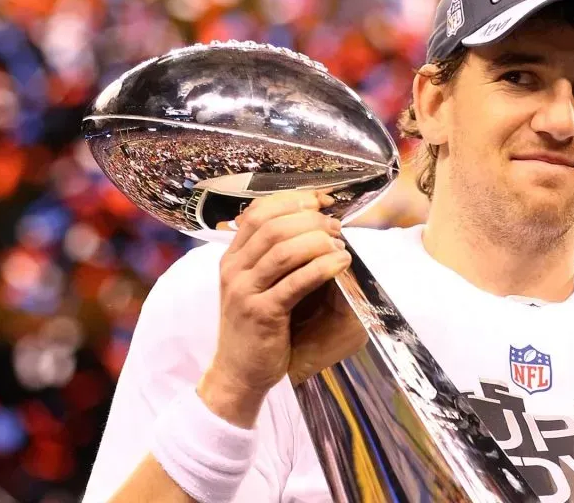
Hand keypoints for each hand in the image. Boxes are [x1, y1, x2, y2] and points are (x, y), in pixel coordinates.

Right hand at [198, 189, 364, 426]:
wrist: (238, 373)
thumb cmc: (256, 326)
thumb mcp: (257, 285)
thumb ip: (275, 256)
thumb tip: (316, 225)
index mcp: (232, 257)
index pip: (259, 212)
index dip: (293, 200)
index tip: (321, 201)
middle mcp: (234, 270)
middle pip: (273, 226)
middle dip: (311, 220)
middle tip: (336, 227)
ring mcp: (244, 292)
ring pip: (283, 251)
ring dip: (318, 242)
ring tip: (341, 245)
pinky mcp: (261, 315)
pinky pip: (295, 283)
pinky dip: (321, 268)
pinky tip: (340, 264)